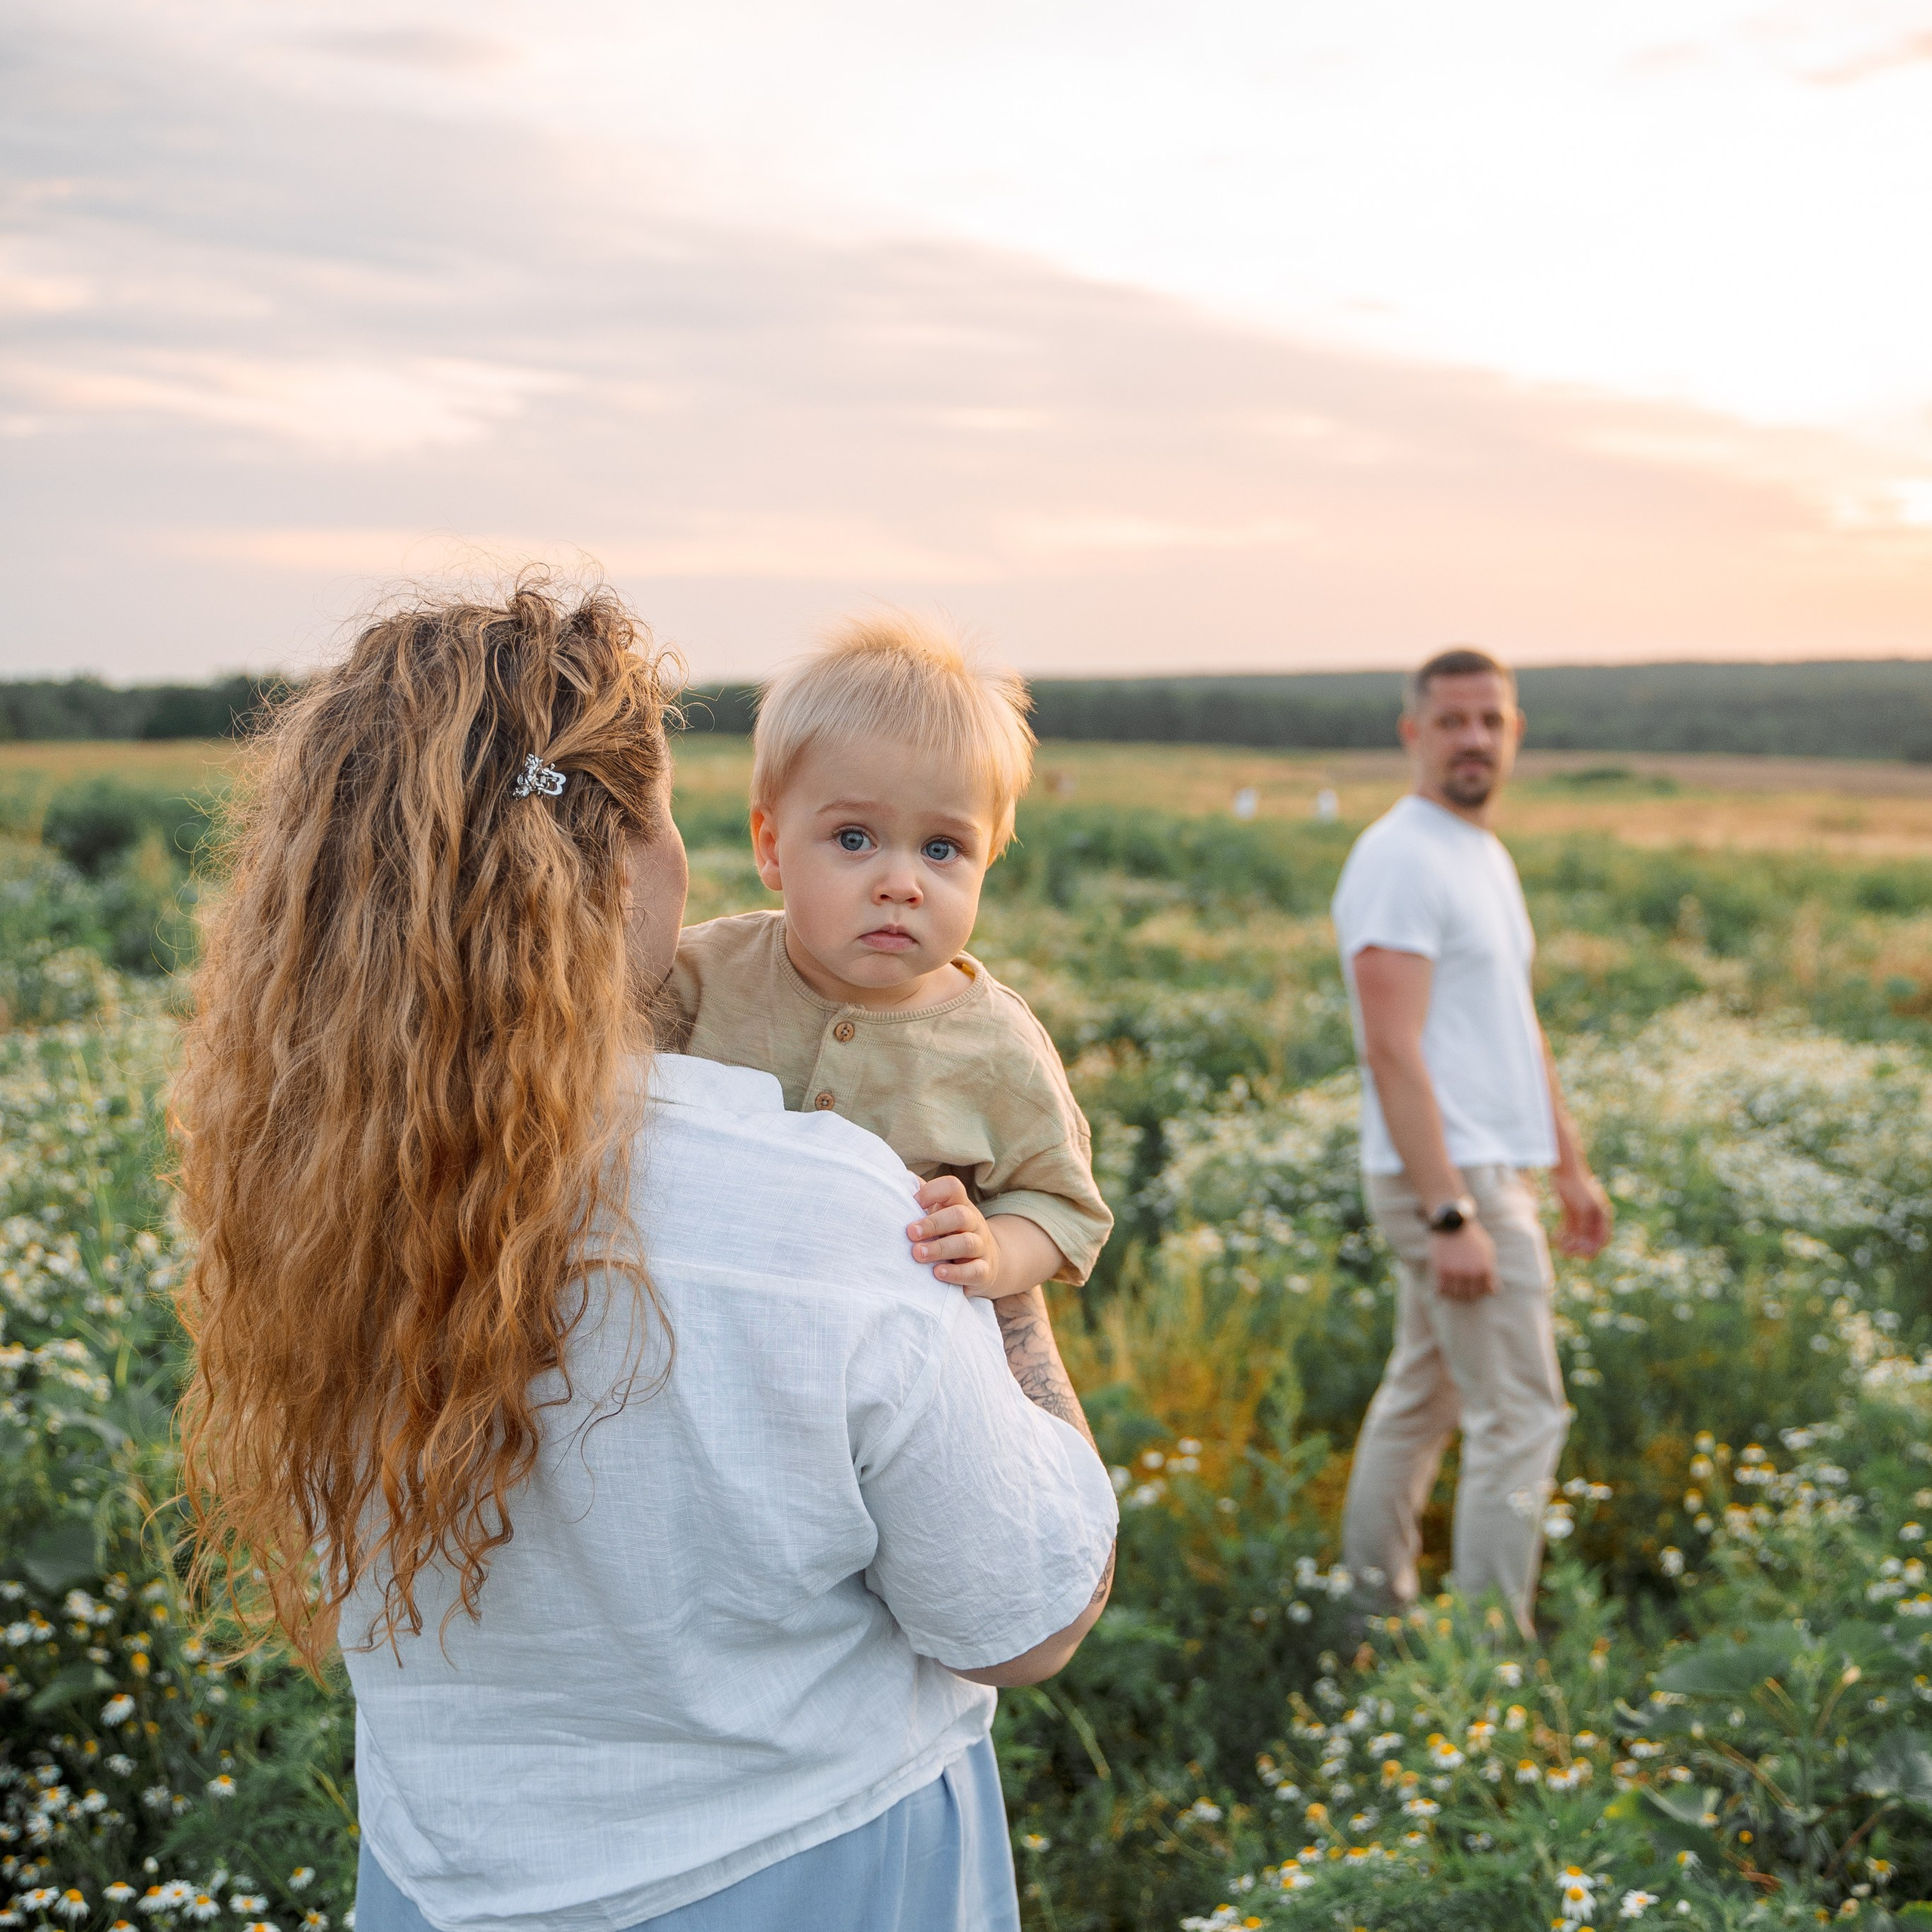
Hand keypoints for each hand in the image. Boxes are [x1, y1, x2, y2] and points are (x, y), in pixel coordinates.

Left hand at [909, 1174, 1002, 1296]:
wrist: (987, 1262)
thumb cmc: (952, 1235)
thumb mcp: (940, 1215)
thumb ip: (922, 1199)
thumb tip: (895, 1179)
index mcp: (960, 1205)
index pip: (952, 1187)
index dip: (932, 1192)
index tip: (913, 1203)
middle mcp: (973, 1223)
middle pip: (959, 1215)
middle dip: (933, 1223)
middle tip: (910, 1233)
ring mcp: (981, 1247)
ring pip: (967, 1243)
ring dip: (940, 1248)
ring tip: (918, 1254)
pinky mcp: (984, 1271)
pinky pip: (975, 1271)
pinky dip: (956, 1273)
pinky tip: (937, 1273)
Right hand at [1430, 1219, 1496, 1300]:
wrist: (1453, 1222)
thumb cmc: (1472, 1237)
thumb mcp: (1488, 1251)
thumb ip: (1491, 1271)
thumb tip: (1496, 1291)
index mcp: (1485, 1269)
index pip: (1485, 1292)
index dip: (1480, 1291)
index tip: (1474, 1288)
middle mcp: (1472, 1273)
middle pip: (1470, 1296)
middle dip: (1467, 1294)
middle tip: (1462, 1289)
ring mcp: (1456, 1273)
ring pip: (1455, 1295)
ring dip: (1454, 1293)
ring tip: (1451, 1289)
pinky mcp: (1441, 1270)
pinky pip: (1441, 1290)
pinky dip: (1441, 1291)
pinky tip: (1441, 1286)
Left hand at [1553, 1165, 1613, 1258]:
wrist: (1565, 1170)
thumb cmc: (1576, 1187)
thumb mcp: (1581, 1208)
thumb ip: (1584, 1226)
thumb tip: (1584, 1244)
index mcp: (1602, 1215)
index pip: (1602, 1239)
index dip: (1594, 1248)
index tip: (1583, 1254)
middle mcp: (1594, 1217)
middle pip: (1589, 1239)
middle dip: (1579, 1247)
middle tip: (1567, 1252)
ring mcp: (1582, 1215)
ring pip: (1578, 1235)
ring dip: (1569, 1243)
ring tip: (1559, 1245)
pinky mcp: (1571, 1212)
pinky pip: (1569, 1229)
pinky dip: (1563, 1235)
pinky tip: (1555, 1237)